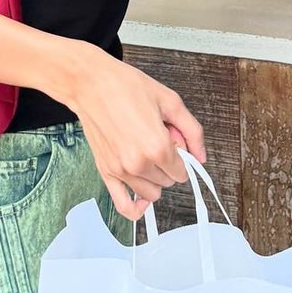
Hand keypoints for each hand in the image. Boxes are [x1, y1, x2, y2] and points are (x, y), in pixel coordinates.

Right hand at [63, 46, 205, 220]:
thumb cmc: (125, 87)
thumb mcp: (170, 101)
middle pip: (168, 181)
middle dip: (169, 164)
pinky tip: (143, 199)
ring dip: (155, 179)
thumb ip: (192, 131)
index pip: (182, 171)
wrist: (90, 84)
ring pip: (152, 193)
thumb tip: (201, 155)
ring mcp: (120, 171)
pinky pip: (124, 206)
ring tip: (146, 155)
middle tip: (158, 140)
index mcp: (157, 145)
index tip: (175, 142)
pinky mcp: (105, 172)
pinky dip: (137, 208)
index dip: (182, 156)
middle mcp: (138, 163)